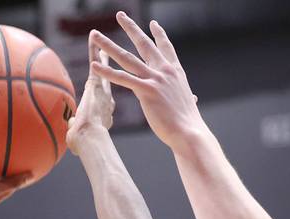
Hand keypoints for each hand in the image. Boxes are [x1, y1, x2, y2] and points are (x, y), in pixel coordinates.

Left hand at [66, 34, 114, 155]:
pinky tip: (93, 36)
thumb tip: (70, 125)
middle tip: (109, 56)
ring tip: (100, 39)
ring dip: (102, 52)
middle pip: (109, 80)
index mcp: (104, 115)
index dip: (104, 98)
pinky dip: (93, 49)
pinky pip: (94, 62)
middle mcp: (108, 101)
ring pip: (103, 67)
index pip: (104, 103)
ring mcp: (104, 91)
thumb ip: (75, 129)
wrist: (91, 141)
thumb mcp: (79, 138)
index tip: (104, 93)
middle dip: (108, 68)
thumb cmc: (85, 146)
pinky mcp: (96, 84)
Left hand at [89, 12, 200, 150]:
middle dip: (130, 28)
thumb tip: (193, 99)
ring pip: (127, 58)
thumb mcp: (188, 103)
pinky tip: (95, 65)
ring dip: (109, 45)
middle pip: (144, 44)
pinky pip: (123, 79)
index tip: (153, 24)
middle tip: (120, 15)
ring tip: (96, 34)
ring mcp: (155, 79)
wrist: (189, 132)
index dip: (159, 34)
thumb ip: (187, 97)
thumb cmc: (188, 123)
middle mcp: (165, 71)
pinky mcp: (146, 91)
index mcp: (175, 72)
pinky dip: (107, 71)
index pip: (166, 48)